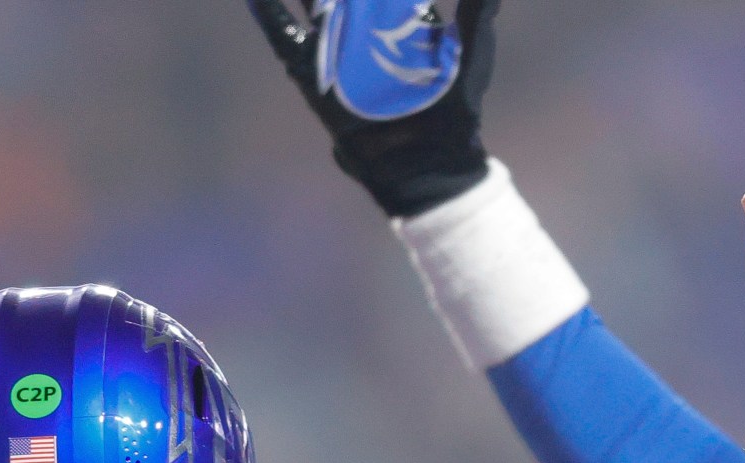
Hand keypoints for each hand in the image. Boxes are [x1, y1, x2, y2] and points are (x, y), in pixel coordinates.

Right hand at [247, 0, 498, 217]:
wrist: (430, 164)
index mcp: (399, 20)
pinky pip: (286, 41)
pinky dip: (268, 15)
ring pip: (313, 5)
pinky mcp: (315, 77)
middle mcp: (364, 31)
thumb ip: (476, 13)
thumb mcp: (472, 54)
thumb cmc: (456, 110)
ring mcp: (337, 51)